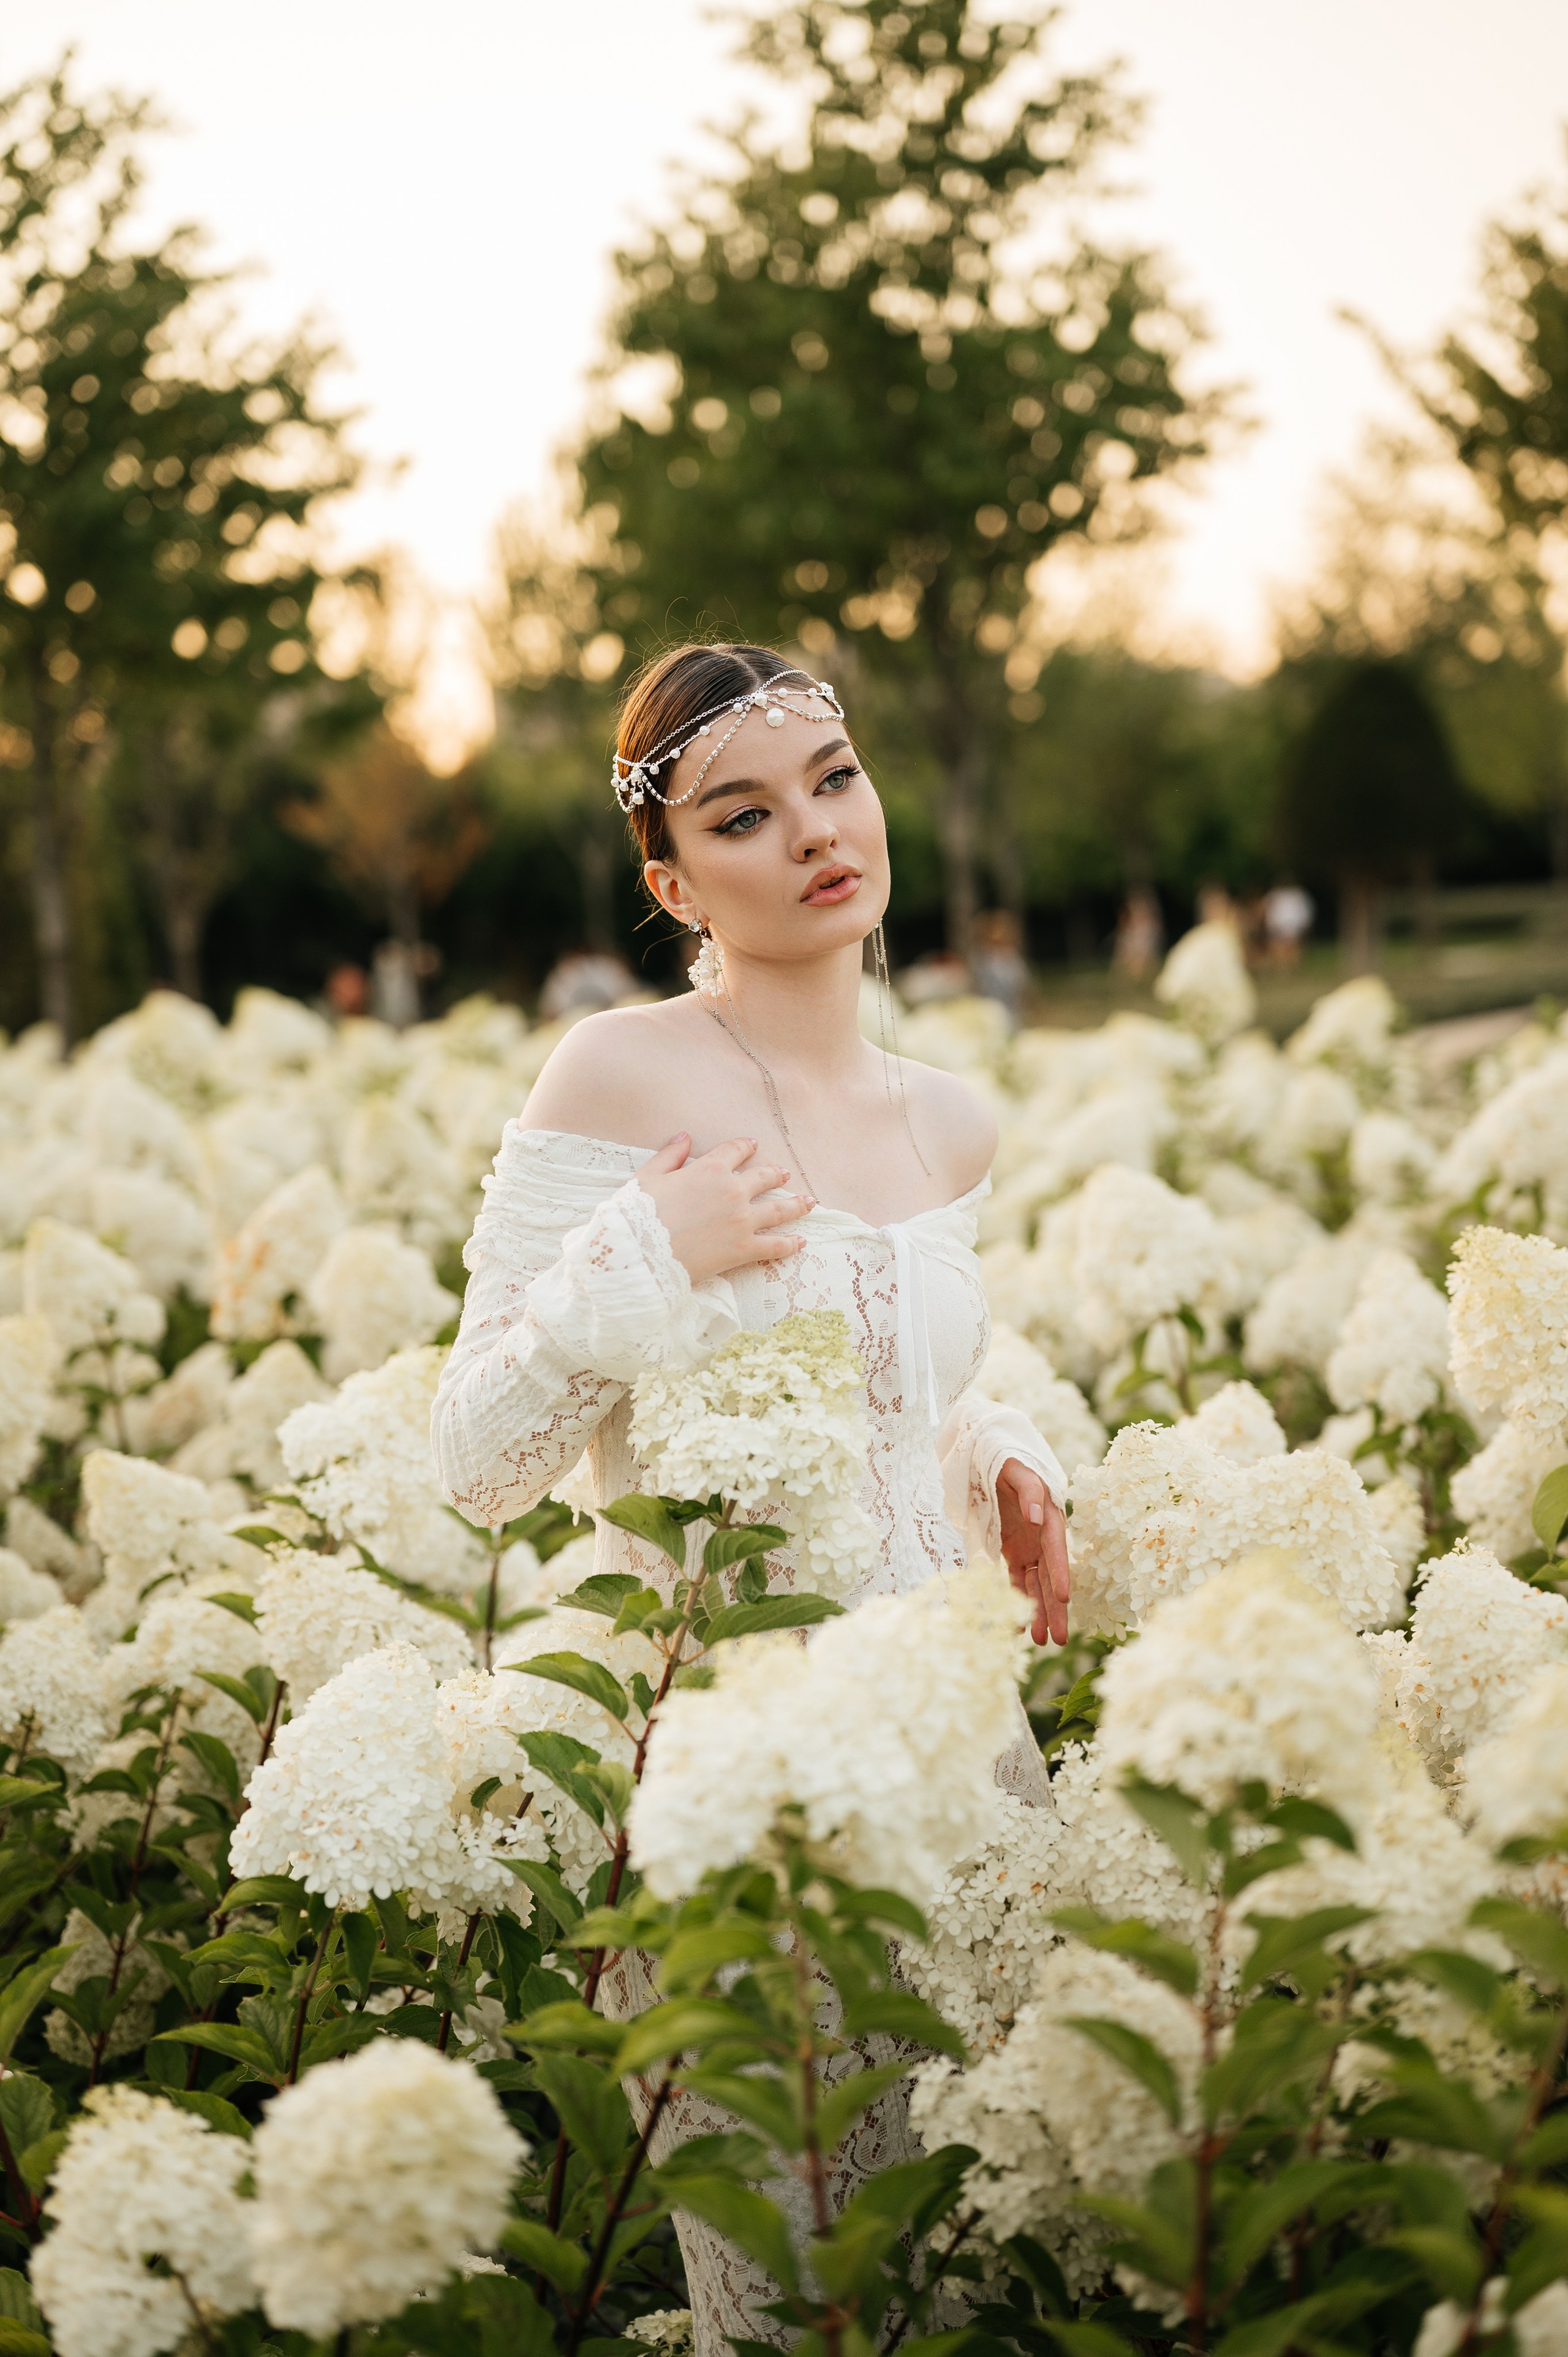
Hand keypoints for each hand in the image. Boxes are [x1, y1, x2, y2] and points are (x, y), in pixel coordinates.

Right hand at [637, 1133, 813, 1285]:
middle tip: (785, 1174)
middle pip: (764, 1178)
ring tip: (808, 1202)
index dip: (745, 1146)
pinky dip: (790, 1244)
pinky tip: (801, 1242)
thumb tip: (684, 1137)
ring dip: (796, 1204)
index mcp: (710, 1169)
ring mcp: (742, 1221)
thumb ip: (670, 1156)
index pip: (735, 1150)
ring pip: (779, 1209)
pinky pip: (775, 1246)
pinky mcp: (743, 1249)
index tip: (753, 1145)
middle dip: (776, 1174)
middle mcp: (733, 1191)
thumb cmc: (638, 1215)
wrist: (640, 1254)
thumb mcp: (648, 1177)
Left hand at [997, 1458, 1070, 1647]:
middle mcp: (1043, 1538)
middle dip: (1055, 1609)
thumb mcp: (1018, 1469)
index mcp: (1051, 1518)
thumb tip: (1037, 1514)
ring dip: (1039, 1612)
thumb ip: (1029, 1490)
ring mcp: (1029, 1548)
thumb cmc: (1008, 1460)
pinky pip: (1016, 1581)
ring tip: (1040, 1641)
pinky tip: (1019, 1624)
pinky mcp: (1014, 1553)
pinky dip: (1017, 1600)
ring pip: (1036, 1586)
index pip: (1056, 1550)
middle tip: (1058, 1639)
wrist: (990, 1457)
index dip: (1060, 1573)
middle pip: (1050, 1578)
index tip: (1064, 1597)